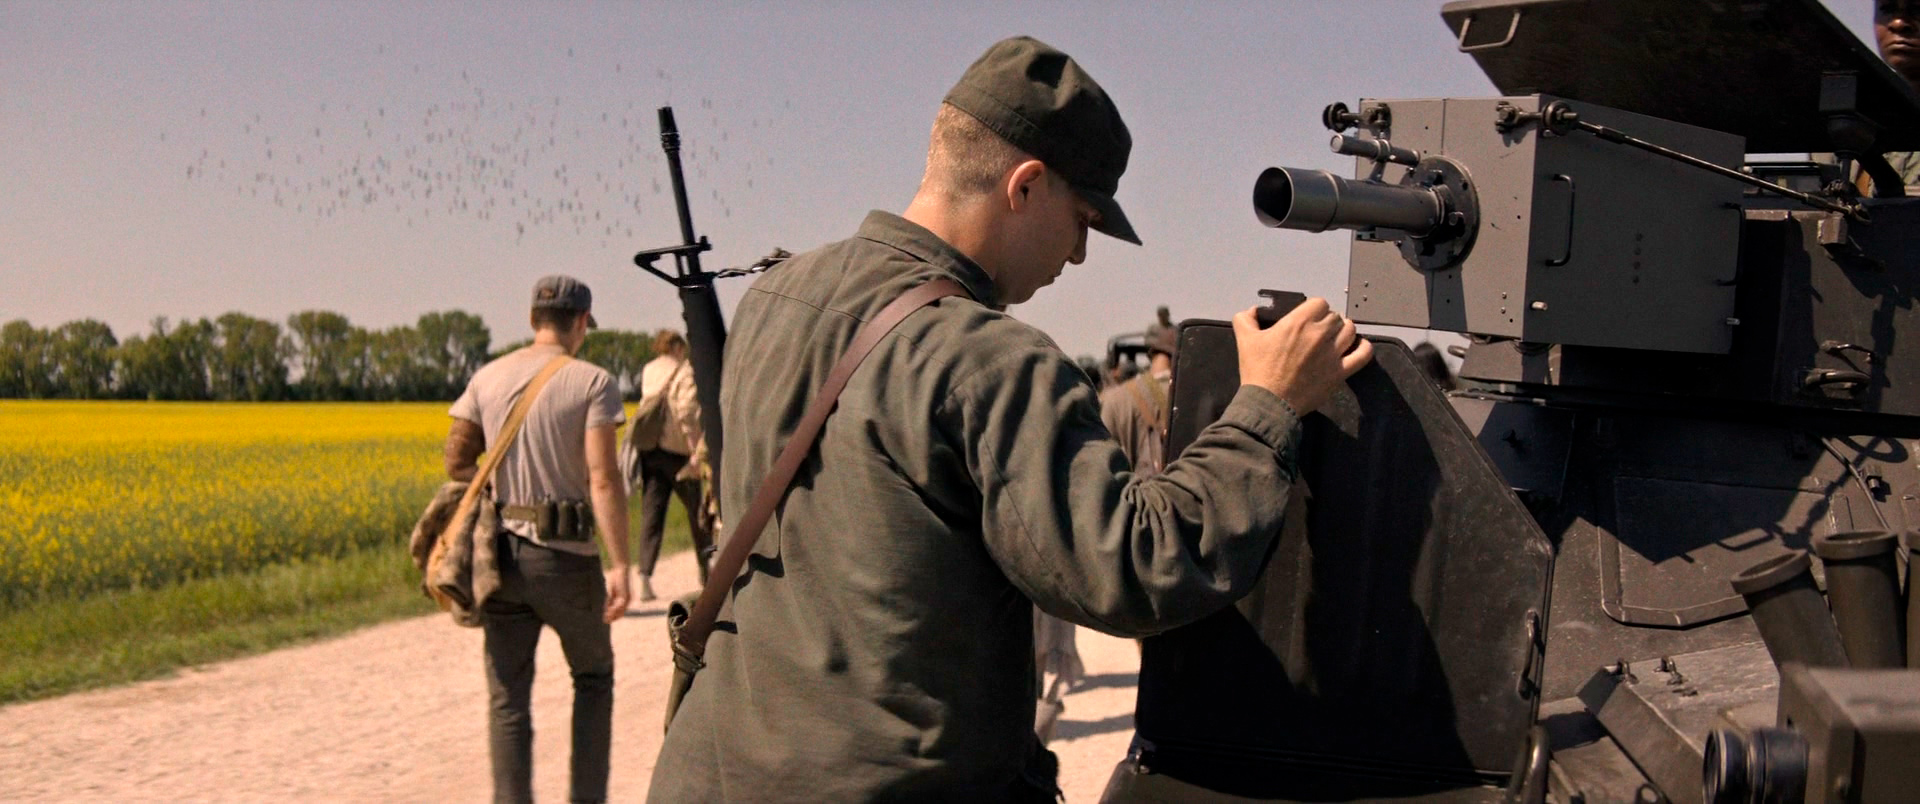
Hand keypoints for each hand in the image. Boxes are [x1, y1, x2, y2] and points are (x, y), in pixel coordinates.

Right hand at [602, 565, 631, 622]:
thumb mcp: (612, 592)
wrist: (621, 570)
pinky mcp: (625, 595)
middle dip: (612, 617)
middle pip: (621, 613)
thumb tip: (607, 609)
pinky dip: (613, 609)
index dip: (613, 616)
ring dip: (612, 615)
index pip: (621, 612)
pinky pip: (619, 605)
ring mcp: (627, 598)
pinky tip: (607, 611)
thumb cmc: (616, 580)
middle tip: (605, 621)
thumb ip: (611, 600)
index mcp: (627, 600)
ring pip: (620, 610)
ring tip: (605, 618)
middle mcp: (629, 600)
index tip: (606, 619)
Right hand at [1232, 298, 1372, 415]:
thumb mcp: (1245, 339)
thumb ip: (1246, 318)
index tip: (1308, 320)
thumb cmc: (1258, 371)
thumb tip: (1254, 311)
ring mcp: (1333, 353)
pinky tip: (1356, 347)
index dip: (1314, 310)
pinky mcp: (1340, 372)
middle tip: (1317, 333)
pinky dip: (1363, 348)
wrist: (1269, 403)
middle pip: (1335, 317)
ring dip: (1343, 332)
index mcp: (1299, 322)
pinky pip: (1363, 354)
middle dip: (1327, 322)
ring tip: (1334, 339)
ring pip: (1351, 331)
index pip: (1319, 303)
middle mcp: (1320, 334)